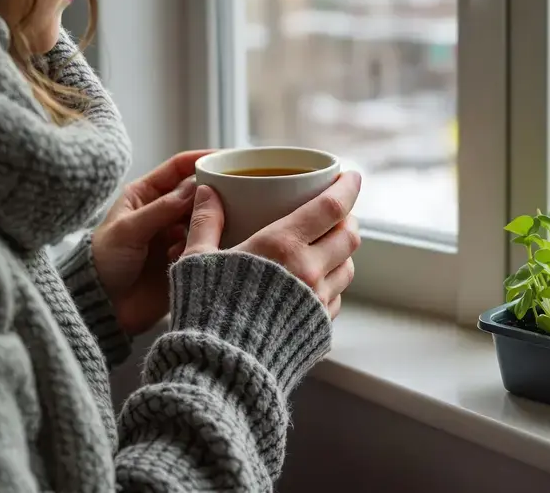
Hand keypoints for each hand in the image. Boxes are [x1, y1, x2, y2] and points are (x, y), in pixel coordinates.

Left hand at [91, 149, 214, 334]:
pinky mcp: (185, 257)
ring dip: (214, 218)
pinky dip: (211, 242)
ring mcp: (176, 235)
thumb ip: (162, 209)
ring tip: (227, 220)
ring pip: (205, 217)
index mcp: (145, 195)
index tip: (226, 158)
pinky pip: (206, 243)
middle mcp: (163, 212)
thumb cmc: (103, 263)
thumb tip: (195, 186)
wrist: (102, 307)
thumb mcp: (128, 230)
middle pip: (197, 192)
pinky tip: (212, 246)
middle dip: (214, 191)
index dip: (201, 159)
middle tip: (238, 192)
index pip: (178, 168)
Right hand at [182, 171, 361, 318]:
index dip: (347, 187)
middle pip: (348, 235)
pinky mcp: (319, 330)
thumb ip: (205, 222)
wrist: (220, 374)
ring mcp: (318, 303)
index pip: (331, 206)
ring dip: (341, 252)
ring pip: (347, 267)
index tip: (352, 175)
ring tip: (325, 246)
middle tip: (336, 210)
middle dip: (347, 218)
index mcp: (282, 246)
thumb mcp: (197, 262)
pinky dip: (331, 284)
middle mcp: (309, 272)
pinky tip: (313, 283)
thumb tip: (206, 191)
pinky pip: (335, 299)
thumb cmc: (205, 315)